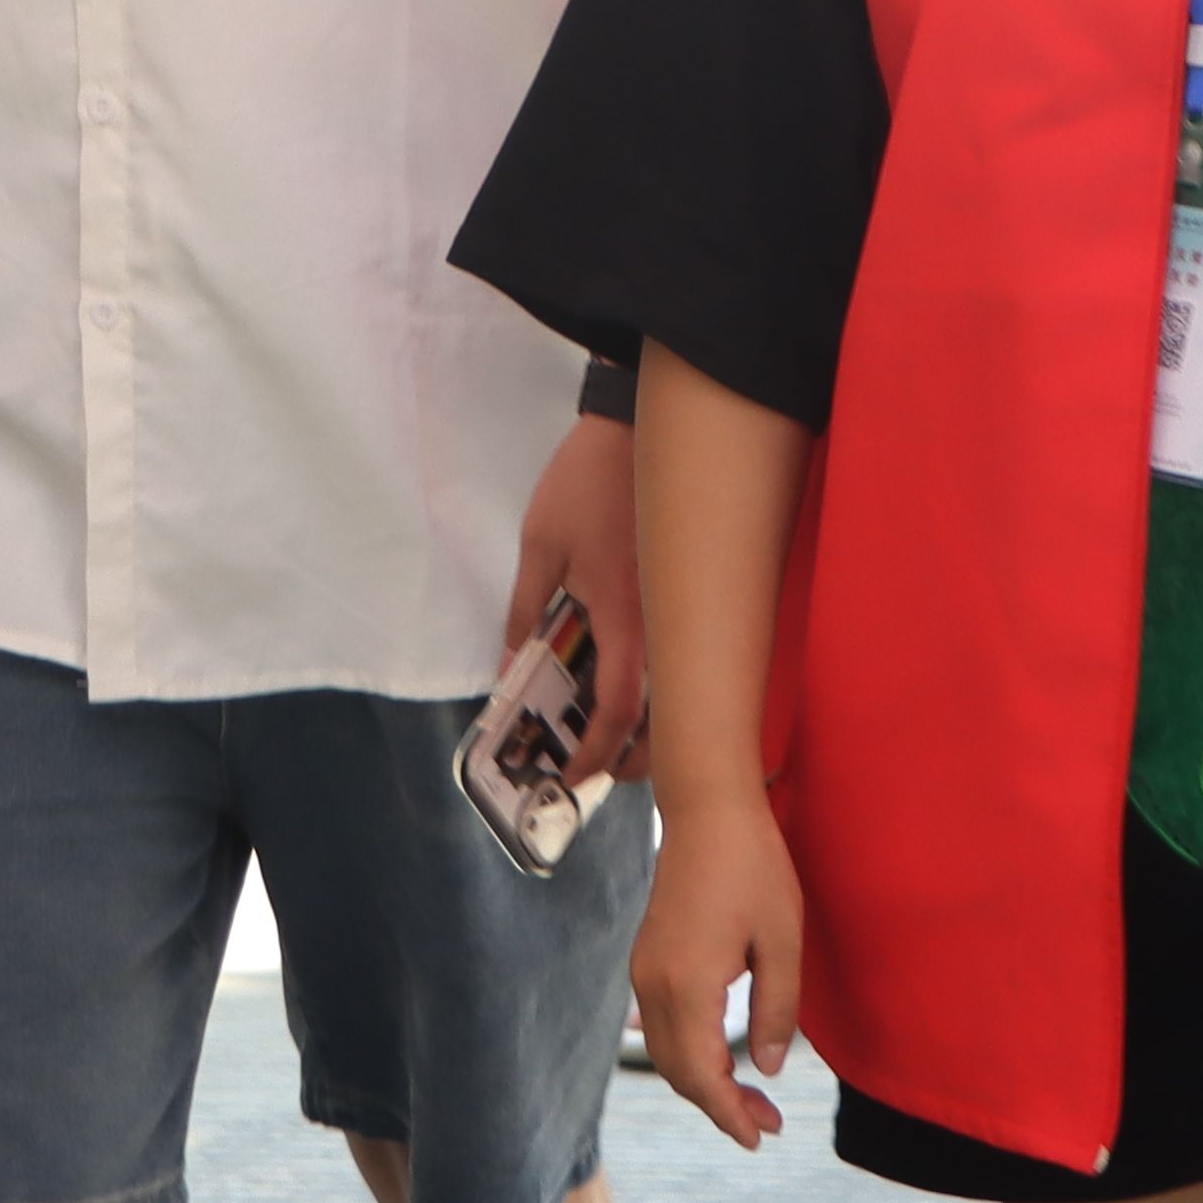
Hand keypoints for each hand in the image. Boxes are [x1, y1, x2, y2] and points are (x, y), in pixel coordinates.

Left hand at [505, 413, 649, 777]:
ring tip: (605, 734)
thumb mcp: (541, 548)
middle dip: (633, 756)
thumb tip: (511, 669)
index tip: (573, 775)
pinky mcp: (691, 595)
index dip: (596, 753)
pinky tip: (627, 683)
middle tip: (593, 766)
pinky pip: (681, 659)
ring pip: (678, 693)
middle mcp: (667, 627)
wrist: (644, 427)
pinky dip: (659, 686)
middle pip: (665, 718)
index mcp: (628, 622)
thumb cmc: (588, 485)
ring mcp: (685, 612)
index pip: (617, 711)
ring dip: (648, 725)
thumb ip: (526, 614)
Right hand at [631, 788, 806, 1147]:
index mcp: (689, 985)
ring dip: (703, 1083)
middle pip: (677, 1072)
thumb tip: (767, 1069)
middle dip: (720, 1107)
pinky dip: (689, 1054)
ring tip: (751, 1099)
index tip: (762, 1137)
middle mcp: (655, 984)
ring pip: (665, 1052)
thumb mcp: (783, 940)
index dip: (730, 1115)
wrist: (707, 809)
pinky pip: (662, 1026)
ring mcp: (645, 970)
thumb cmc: (752, 866)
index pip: (702, 1075)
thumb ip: (776, 1010)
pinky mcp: (648, 958)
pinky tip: (722, 1057)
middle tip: (767, 1124)